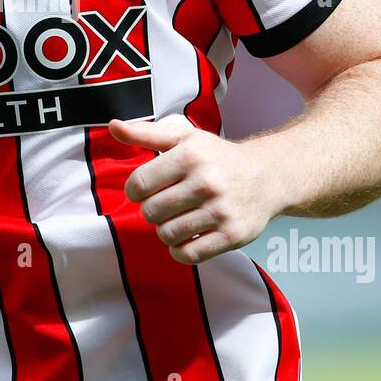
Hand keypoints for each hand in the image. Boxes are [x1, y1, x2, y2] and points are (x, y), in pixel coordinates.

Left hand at [108, 115, 279, 264]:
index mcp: (191, 156)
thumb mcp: (184, 138)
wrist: (267, 177)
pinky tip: (186, 237)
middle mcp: (207, 182)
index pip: (138, 184)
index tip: (145, 190)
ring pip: (167, 234)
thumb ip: (146, 133)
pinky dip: (180, 250)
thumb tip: (113, 126)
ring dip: (166, 230)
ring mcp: (221, 211)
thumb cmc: (217, 157)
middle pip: (151, 212)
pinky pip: (188, 255)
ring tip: (177, 219)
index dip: (134, 191)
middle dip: (152, 210)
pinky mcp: (232, 235)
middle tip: (165, 204)